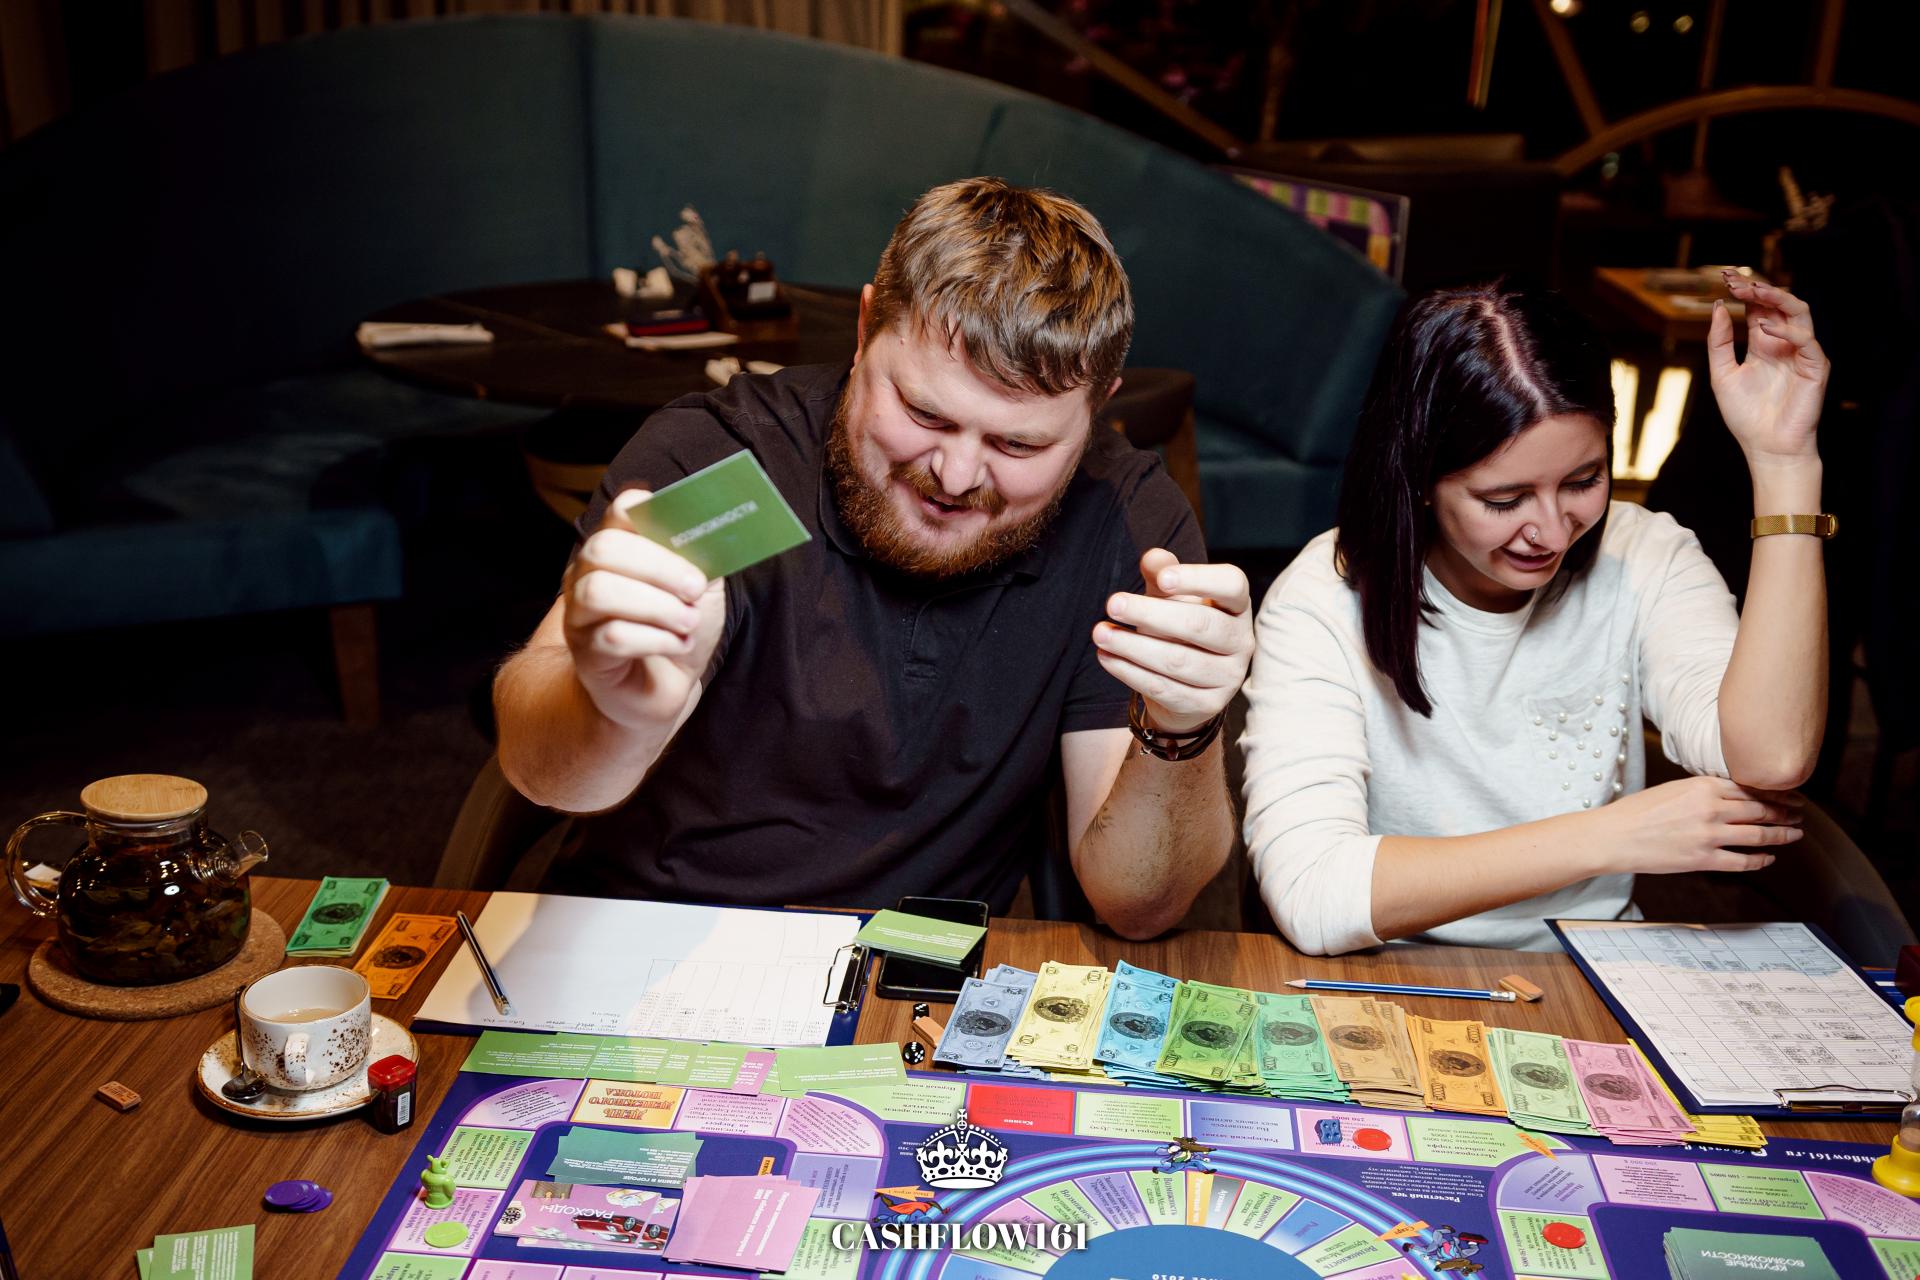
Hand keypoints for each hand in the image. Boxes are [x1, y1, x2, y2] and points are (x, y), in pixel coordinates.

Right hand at [562, 490, 726, 728]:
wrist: (669, 684)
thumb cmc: (680, 628)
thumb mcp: (700, 587)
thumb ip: (701, 556)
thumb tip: (709, 529)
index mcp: (620, 548)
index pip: (621, 510)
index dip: (652, 515)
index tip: (687, 540)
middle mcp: (588, 574)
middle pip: (604, 549)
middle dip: (659, 567)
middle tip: (695, 590)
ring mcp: (580, 614)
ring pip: (599, 591)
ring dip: (657, 606)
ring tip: (687, 622)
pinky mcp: (587, 654)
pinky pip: (611, 636)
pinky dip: (655, 639)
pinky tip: (676, 645)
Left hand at [1093, 549, 1252, 734]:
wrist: (1183, 686)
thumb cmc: (1177, 628)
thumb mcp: (1170, 598)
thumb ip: (1162, 574)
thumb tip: (1153, 557)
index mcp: (1237, 606)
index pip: (1232, 584)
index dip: (1198, 579)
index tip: (1161, 579)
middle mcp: (1241, 641)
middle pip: (1200, 624)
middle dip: (1151, 614)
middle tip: (1112, 603)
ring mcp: (1228, 677)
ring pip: (1178, 660)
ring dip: (1133, 646)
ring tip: (1100, 632)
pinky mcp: (1208, 705)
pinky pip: (1165, 688)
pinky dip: (1130, 672)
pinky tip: (1106, 656)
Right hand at [1594, 775, 1803, 875]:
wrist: (1614, 836)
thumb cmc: (1637, 812)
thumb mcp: (1673, 788)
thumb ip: (1704, 790)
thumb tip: (1732, 795)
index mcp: (1703, 786)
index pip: (1752, 788)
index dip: (1777, 794)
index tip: (1790, 797)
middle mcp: (1711, 808)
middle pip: (1761, 810)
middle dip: (1786, 813)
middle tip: (1799, 815)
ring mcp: (1709, 835)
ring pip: (1759, 835)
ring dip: (1781, 835)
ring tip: (1794, 835)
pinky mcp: (1703, 859)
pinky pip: (1742, 861)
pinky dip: (1760, 860)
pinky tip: (1769, 858)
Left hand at [1708, 274, 1828, 466]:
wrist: (1767, 447)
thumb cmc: (1745, 416)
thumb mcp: (1722, 375)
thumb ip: (1719, 342)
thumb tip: (1720, 307)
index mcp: (1764, 344)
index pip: (1758, 307)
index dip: (1745, 290)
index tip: (1724, 277)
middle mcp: (1785, 344)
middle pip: (1779, 304)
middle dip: (1759, 288)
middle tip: (1736, 280)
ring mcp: (1802, 353)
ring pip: (1800, 312)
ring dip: (1777, 298)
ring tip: (1753, 291)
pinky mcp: (1815, 367)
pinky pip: (1807, 341)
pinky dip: (1787, 331)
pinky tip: (1764, 328)